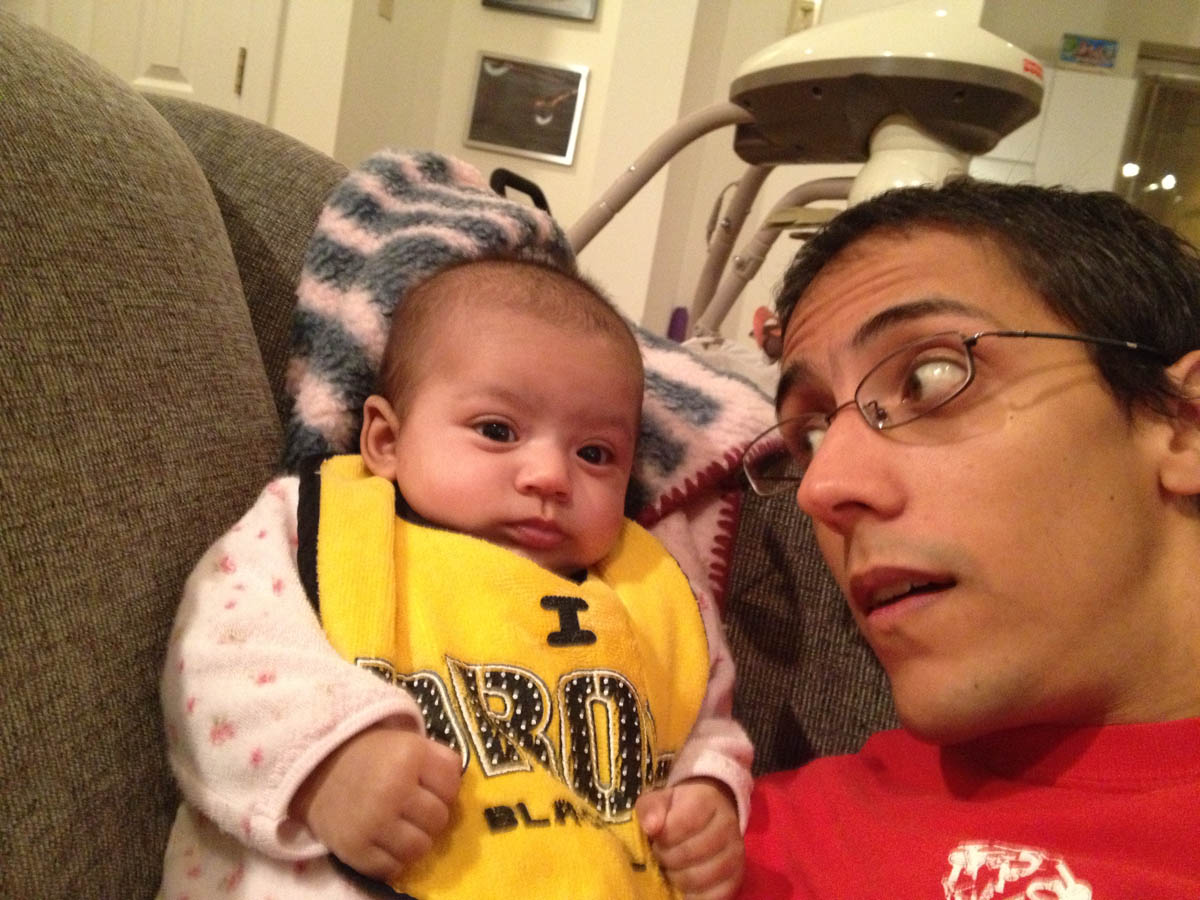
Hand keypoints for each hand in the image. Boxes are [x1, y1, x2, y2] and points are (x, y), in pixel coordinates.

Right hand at [289, 723, 462, 882]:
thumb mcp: (406, 742)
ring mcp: (373, 822)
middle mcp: (393, 789)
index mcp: (409, 755)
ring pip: (420, 848)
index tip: (429, 786)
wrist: (315, 769)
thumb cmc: (370, 755)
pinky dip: (393, 859)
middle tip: (414, 809)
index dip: (444, 788)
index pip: (452, 785)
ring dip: (415, 840)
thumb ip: (437, 761)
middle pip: (439, 820)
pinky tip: (384, 841)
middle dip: (430, 815)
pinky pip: (393, 868)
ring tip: (401, 828)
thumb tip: (461, 790)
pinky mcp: (355, 850)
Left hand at [636, 777, 743, 899]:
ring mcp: (735, 854)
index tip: (656, 837)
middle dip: (666, 858)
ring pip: (699, 878)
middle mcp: (727, 826)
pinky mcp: (737, 878)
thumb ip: (651, 808)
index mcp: (707, 801)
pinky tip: (684, 887)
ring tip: (672, 868)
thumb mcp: (661, 800)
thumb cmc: (679, 810)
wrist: (710, 816)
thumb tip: (651, 826)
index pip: (683, 824)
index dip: (663, 837)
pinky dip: (693, 896)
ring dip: (677, 878)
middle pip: (688, 854)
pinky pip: (714, 897)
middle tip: (661, 855)